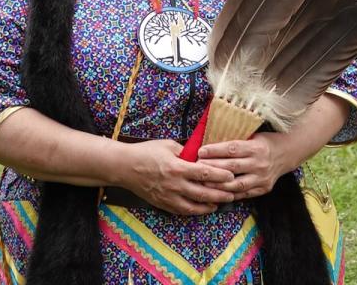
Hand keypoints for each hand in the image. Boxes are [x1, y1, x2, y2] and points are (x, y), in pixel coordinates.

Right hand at [117, 139, 235, 215]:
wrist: (125, 167)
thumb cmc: (146, 152)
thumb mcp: (168, 145)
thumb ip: (186, 151)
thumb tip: (201, 155)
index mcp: (177, 167)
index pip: (204, 173)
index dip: (220, 176)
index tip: (231, 176)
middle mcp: (174, 185)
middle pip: (203, 193)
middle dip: (220, 194)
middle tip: (232, 194)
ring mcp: (168, 196)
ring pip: (193, 206)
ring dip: (209, 206)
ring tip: (219, 204)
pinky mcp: (162, 203)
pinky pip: (181, 211)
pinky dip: (194, 211)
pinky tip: (201, 208)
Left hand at [196, 133, 290, 199]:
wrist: (286, 153)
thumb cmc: (264, 142)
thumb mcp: (252, 136)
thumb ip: (235, 142)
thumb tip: (211, 145)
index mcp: (255, 148)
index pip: (232, 149)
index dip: (215, 151)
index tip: (200, 151)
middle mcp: (259, 164)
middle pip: (231, 167)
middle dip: (212, 168)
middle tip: (196, 168)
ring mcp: (262, 178)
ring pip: (236, 185)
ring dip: (218, 185)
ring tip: (203, 184)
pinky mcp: (263, 189)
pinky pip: (243, 195)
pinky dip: (229, 194)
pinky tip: (216, 194)